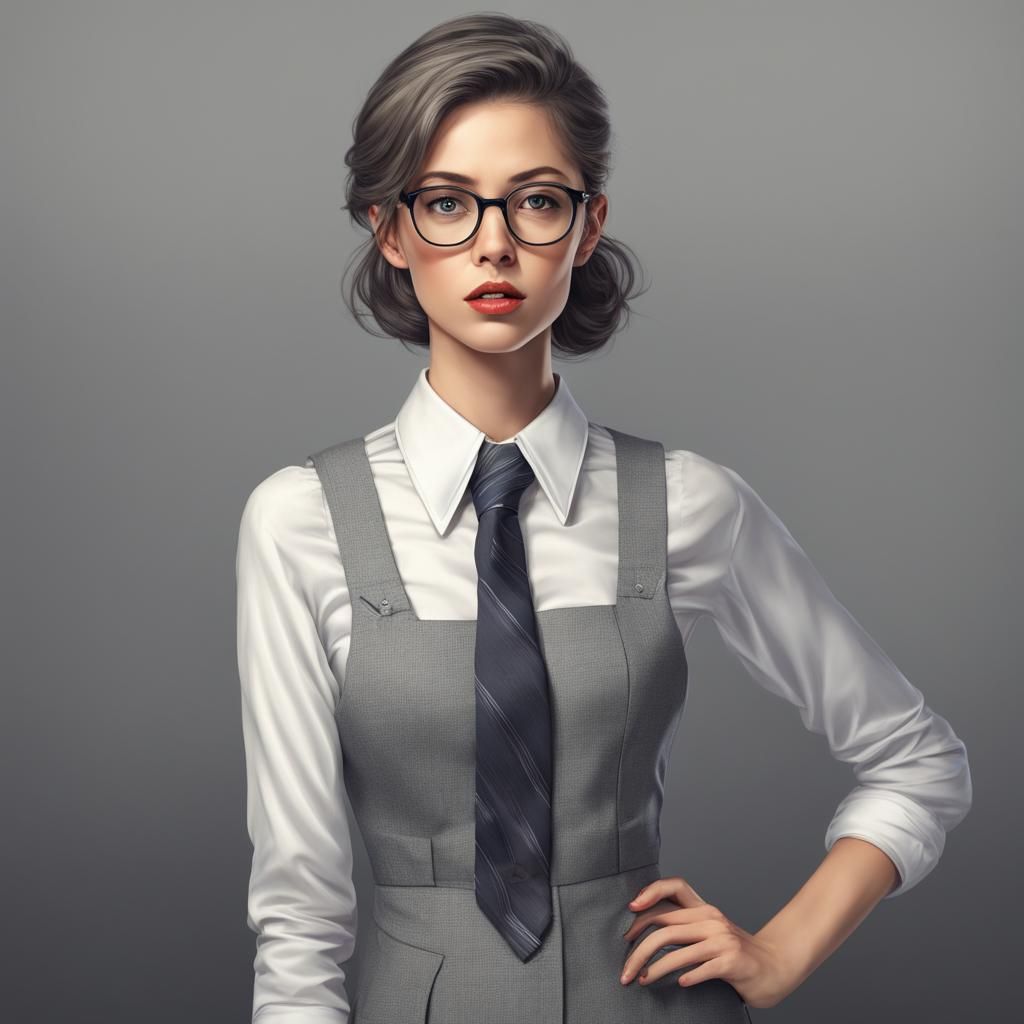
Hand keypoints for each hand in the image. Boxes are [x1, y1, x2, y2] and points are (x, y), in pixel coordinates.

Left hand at [620, 876, 796, 1009]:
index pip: (674, 886)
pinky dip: (686, 977)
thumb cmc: (735, 953)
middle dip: (638, 949)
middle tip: (625, 969)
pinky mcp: (732, 961)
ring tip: (641, 980)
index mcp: (704, 909)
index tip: (630, 909)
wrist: (775, 967)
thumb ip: (685, 928)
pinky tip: (678, 984)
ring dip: (654, 968)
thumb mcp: (710, 933)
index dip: (650, 892)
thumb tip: (642, 934)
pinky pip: (700, 968)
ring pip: (677, 950)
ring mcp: (722, 939)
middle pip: (665, 926)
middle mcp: (712, 919)